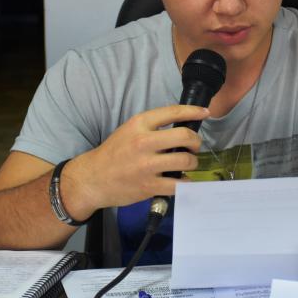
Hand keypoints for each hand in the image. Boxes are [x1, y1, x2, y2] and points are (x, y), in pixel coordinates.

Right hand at [60, 104, 209, 217]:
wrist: (92, 179)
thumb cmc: (114, 153)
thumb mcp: (129, 130)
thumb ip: (153, 127)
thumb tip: (183, 124)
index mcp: (139, 124)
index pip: (173, 112)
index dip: (194, 111)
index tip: (205, 113)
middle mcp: (144, 142)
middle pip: (185, 136)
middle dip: (196, 142)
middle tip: (194, 147)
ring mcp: (147, 165)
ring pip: (186, 160)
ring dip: (192, 162)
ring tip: (188, 164)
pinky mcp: (149, 186)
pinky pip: (179, 184)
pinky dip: (186, 182)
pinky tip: (183, 180)